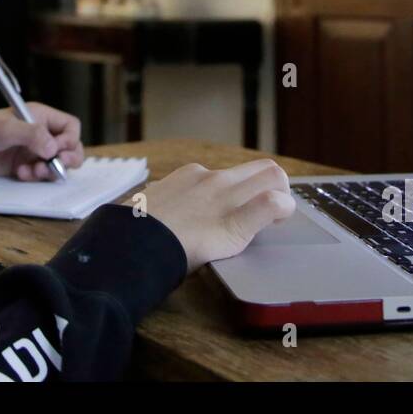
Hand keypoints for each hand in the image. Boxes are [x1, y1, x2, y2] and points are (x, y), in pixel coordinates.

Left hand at [0, 103, 85, 180]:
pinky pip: (42, 175)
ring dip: (51, 170)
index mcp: (42, 118)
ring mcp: (35, 152)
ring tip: (36, 171)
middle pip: (71, 147)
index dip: (69, 139)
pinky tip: (20, 173)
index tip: (56, 148)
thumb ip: (32, 135)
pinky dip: (35, 177)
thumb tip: (52, 149)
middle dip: (67, 159)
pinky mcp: (27, 166)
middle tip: (57, 165)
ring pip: (58, 164)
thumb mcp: (7, 128)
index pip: (71, 127)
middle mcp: (43, 134)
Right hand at [140, 160, 295, 273]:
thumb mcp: (148, 206)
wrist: (129, 245)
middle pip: (261, 168)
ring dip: (283, 195)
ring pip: (273, 176)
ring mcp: (225, 196)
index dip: (244, 191)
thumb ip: (164, 202)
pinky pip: (272, 204)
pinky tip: (278, 220)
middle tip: (273, 210)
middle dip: (276, 185)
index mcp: (190, 176)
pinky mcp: (235, 221)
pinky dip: (283, 209)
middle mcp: (211, 179)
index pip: (230, 174)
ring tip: (278, 218)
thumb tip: (159, 207)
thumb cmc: (133, 231)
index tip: (240, 207)